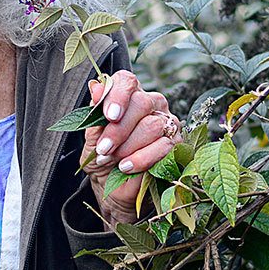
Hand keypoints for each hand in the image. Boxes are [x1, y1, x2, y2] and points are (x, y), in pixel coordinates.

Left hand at [79, 70, 181, 227]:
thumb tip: (95, 87)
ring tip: (113, 160)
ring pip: (152, 125)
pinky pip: (163, 146)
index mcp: (128, 95)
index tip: (109, 115)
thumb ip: (94, 114)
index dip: (118, 94)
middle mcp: (151, 104)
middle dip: (119, 129)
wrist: (112, 189)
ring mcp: (167, 123)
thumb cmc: (102, 158)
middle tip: (104, 148)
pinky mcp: (177, 144)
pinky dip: (141, 159)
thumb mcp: (91, 139)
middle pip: (141, 103)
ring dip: (128, 146)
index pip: (127, 81)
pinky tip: (126, 167)